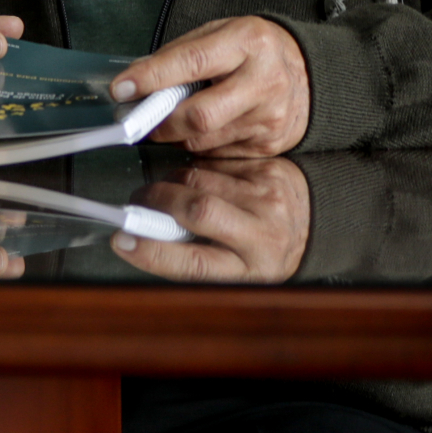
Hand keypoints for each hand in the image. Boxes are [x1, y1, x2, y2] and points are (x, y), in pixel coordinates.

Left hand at [113, 14, 310, 155]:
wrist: (310, 73)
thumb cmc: (252, 51)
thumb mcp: (219, 34)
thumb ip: (178, 55)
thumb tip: (134, 81)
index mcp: (247, 42)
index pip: (191, 62)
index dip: (151, 77)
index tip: (121, 88)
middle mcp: (264, 80)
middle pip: (199, 114)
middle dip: (160, 121)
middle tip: (139, 119)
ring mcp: (271, 116)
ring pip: (204, 140)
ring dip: (176, 135)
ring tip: (171, 120)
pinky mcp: (270, 144)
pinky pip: (217, 153)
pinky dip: (198, 144)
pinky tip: (202, 129)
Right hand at [115, 157, 309, 282]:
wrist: (309, 225)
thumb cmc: (260, 252)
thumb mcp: (229, 269)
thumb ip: (187, 254)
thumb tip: (138, 236)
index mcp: (249, 270)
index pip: (194, 264)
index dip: (153, 252)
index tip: (123, 240)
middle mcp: (264, 235)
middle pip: (197, 209)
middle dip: (158, 200)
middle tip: (140, 202)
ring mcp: (269, 198)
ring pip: (198, 178)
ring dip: (173, 182)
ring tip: (173, 193)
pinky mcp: (268, 169)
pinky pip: (213, 162)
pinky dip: (196, 169)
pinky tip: (203, 181)